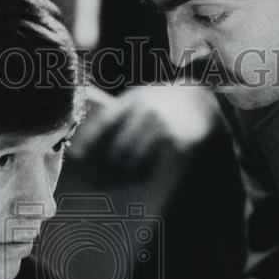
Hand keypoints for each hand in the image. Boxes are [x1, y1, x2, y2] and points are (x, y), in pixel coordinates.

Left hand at [71, 85, 219, 179]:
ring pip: (134, 160)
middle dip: (108, 168)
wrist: (203, 101)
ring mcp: (163, 128)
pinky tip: (140, 177)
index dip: (87, 140)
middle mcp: (147, 112)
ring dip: (125, 175)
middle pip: (118, 148)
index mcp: (134, 100)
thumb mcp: (142, 98)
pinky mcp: (178, 145)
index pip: (104, 121)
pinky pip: (153, 166)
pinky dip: (143, 175)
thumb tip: (92, 143)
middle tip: (102, 180)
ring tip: (121, 179)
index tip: (76, 156)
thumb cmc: (164, 103)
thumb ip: (121, 114)